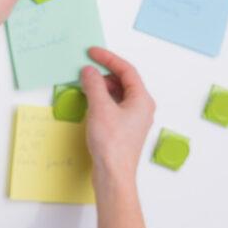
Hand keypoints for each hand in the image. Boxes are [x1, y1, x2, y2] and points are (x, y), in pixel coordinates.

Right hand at [80, 47, 155, 186]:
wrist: (114, 175)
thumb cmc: (112, 144)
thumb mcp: (100, 107)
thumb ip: (94, 84)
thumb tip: (89, 71)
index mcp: (142, 100)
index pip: (126, 70)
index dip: (108, 58)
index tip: (92, 52)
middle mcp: (141, 108)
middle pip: (123, 81)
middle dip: (104, 74)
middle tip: (86, 72)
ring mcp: (133, 120)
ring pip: (118, 95)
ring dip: (101, 88)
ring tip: (85, 87)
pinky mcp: (124, 130)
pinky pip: (113, 107)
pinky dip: (102, 101)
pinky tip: (89, 104)